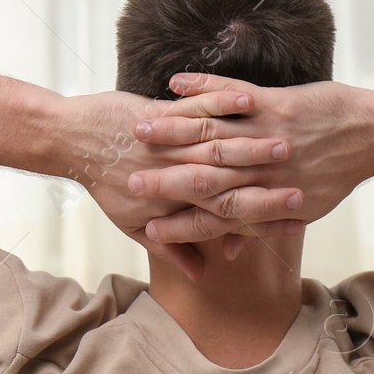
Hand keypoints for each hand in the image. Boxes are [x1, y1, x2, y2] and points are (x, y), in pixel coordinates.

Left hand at [60, 89, 306, 280]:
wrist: (69, 142)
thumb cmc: (102, 183)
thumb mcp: (129, 222)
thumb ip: (170, 249)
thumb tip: (199, 273)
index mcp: (171, 205)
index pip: (226, 216)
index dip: (263, 218)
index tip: (295, 218)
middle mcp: (172, 176)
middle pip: (228, 183)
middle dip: (269, 184)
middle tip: (303, 188)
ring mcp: (166, 144)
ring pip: (217, 146)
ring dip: (254, 146)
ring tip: (288, 144)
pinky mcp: (158, 114)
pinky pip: (195, 108)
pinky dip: (221, 104)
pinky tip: (249, 100)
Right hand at [128, 73, 373, 253]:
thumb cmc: (336, 174)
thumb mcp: (303, 209)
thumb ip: (261, 225)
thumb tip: (230, 250)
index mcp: (265, 197)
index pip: (210, 215)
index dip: (176, 221)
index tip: (145, 224)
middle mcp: (261, 170)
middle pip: (201, 177)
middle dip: (161, 178)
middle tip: (128, 178)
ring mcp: (265, 134)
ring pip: (210, 134)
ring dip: (171, 128)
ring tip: (139, 126)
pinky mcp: (274, 103)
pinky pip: (231, 93)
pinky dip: (202, 87)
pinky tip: (175, 81)